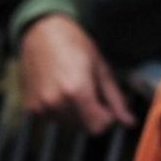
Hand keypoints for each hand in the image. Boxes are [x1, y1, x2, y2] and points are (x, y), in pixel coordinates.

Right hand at [19, 14, 134, 134]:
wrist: (43, 33)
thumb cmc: (76, 46)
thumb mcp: (102, 69)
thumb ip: (116, 98)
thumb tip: (129, 121)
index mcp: (76, 91)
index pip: (97, 126)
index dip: (108, 117)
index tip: (108, 104)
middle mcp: (55, 102)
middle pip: (84, 126)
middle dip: (93, 113)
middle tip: (92, 90)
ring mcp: (40, 106)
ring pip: (69, 124)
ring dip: (77, 113)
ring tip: (75, 87)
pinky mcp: (30, 106)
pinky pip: (53, 118)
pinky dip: (61, 110)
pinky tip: (61, 90)